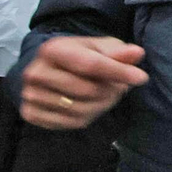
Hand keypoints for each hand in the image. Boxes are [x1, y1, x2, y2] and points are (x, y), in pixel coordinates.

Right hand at [18, 37, 146, 129]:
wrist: (48, 71)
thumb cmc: (79, 56)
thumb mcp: (99, 48)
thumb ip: (118, 52)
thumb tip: (137, 53)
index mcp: (52, 50)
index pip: (90, 64)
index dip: (118, 72)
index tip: (141, 78)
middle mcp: (35, 72)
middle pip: (87, 90)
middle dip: (111, 90)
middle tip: (119, 86)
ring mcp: (30, 95)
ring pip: (80, 109)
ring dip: (102, 105)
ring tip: (106, 95)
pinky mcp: (30, 113)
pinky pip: (70, 123)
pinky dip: (87, 117)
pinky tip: (90, 106)